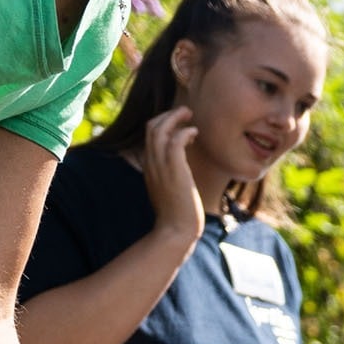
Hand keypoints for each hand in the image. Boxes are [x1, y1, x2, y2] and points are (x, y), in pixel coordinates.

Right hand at [140, 107, 204, 243]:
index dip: (163, 123)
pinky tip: (194, 133)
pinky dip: (184, 131)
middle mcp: (152, 163)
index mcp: (150, 166)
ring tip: (189, 114)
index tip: (180, 124)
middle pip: (151, 127)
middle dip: (168, 115)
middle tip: (185, 112)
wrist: (176, 231)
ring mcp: (161, 166)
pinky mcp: (174, 171)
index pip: (148, 135)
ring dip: (175, 117)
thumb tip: (181, 168)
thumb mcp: (169, 189)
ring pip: (160, 130)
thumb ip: (171, 174)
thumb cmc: (178, 214)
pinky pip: (175, 141)